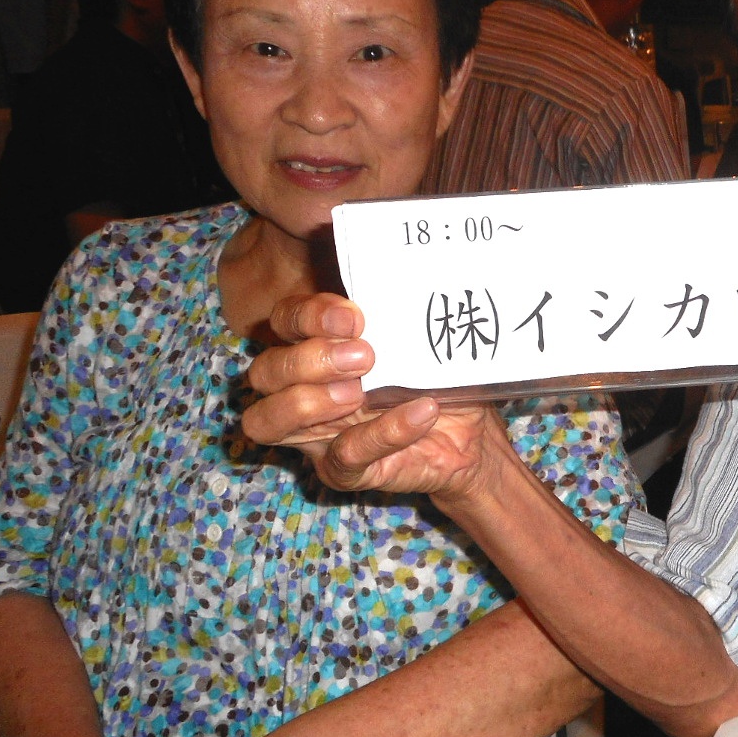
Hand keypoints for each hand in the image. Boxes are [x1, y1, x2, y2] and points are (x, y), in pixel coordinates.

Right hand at [242, 293, 508, 501]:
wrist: (472, 436)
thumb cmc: (435, 378)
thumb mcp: (419, 338)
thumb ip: (398, 310)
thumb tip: (403, 265)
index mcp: (315, 346)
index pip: (283, 322)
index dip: (307, 315)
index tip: (355, 316)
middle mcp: (302, 389)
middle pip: (264, 372)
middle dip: (307, 359)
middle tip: (364, 355)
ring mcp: (316, 435)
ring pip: (267, 422)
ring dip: (309, 402)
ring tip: (361, 390)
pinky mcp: (344, 471)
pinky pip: (344, 456)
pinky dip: (384, 433)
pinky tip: (423, 412)